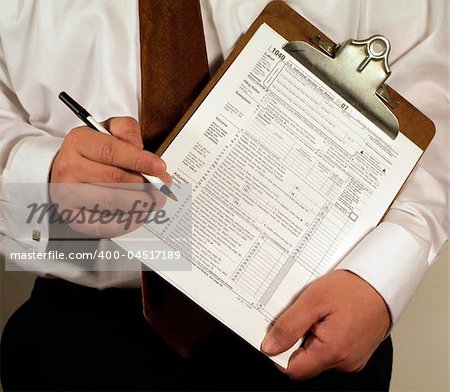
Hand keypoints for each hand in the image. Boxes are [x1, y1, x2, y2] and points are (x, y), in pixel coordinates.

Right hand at [50, 117, 169, 236]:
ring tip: (156, 200)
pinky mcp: (74, 217)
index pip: (111, 151)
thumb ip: (127, 130)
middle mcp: (69, 167)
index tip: (160, 168)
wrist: (66, 174)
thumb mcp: (109, 130)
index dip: (140, 161)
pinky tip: (140, 213)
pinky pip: (107, 222)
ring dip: (141, 203)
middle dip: (145, 184)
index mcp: (78, 141)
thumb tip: (139, 147)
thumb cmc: (93, 154)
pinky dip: (129, 219)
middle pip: (115, 179)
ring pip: (113, 201)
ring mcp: (68, 194)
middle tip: (163, 187)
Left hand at [261, 270, 390, 379]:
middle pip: (305, 362)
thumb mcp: (313, 300)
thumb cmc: (354, 288)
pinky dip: (324, 335)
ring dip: (310, 336)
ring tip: (319, 312)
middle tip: (302, 314)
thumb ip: (289, 325)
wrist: (383, 282)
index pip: (292, 369)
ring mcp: (352, 359)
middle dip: (296, 339)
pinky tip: (328, 316)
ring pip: (317, 355)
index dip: (279, 351)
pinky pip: (331, 350)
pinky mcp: (356, 352)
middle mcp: (344, 362)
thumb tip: (270, 347)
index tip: (277, 332)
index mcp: (332, 352)